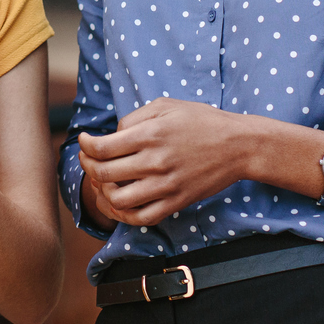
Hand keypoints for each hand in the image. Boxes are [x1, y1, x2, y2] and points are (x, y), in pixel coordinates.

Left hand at [76, 98, 254, 225]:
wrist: (238, 146)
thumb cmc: (202, 121)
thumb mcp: (166, 105)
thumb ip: (134, 117)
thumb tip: (112, 135)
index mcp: (150, 134)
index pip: (101, 148)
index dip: (85, 146)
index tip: (84, 141)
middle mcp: (155, 161)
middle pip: (104, 174)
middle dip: (88, 167)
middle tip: (88, 160)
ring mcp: (166, 185)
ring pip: (118, 200)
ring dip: (103, 192)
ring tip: (103, 182)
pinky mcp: (176, 202)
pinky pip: (142, 217)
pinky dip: (124, 214)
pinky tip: (119, 202)